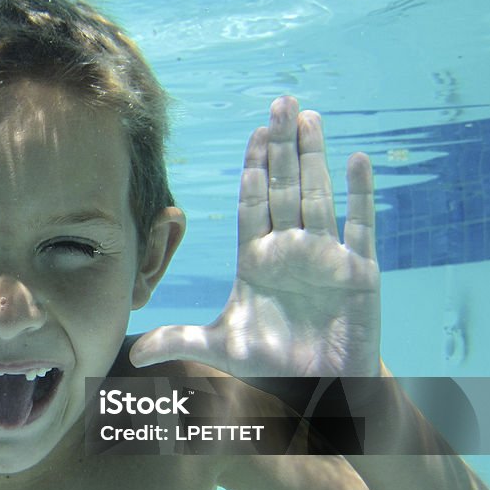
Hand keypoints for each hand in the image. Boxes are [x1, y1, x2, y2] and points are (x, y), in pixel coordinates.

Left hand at [131, 96, 380, 378]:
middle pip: (285, 188)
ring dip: (315, 157)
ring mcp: (326, 256)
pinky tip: (356, 159)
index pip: (254, 203)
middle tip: (280, 103)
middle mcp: (290, 249)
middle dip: (282, 147)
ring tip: (309, 118)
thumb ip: (177, 340)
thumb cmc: (273, 361)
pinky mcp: (359, 272)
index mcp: (257, 258)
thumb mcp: (219, 347)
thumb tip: (130, 351)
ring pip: (318, 196)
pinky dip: (360, 194)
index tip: (254, 133)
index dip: (254, 168)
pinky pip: (360, 226)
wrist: (320, 387)